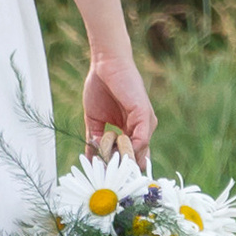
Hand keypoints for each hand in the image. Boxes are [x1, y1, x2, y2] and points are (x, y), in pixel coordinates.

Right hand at [82, 46, 152, 164]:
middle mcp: (142, 129)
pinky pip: (141, 140)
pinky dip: (128, 149)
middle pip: (137, 159)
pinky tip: (114, 148)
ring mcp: (145, 123)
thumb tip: (89, 158)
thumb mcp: (95, 119)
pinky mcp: (145, 115)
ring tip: (105, 158)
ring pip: (139, 153)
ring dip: (121, 159)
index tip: (103, 171)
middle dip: (121, 167)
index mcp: (131, 130)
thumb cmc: (101, 86)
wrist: (105, 64)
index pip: (131, 157)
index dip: (118, 166)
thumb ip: (94, 139)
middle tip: (104, 169)